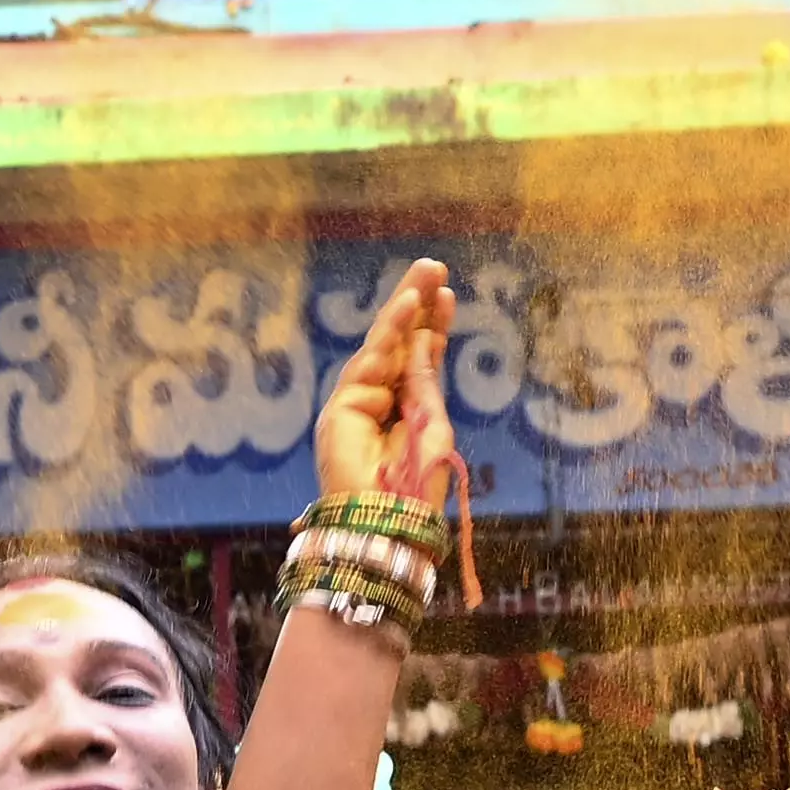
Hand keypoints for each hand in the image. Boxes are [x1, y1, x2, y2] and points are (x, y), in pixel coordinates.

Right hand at [314, 258, 459, 508]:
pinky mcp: (341, 407)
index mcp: (404, 410)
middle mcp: (378, 402)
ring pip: (383, 346)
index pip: (418, 359)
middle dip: (415, 305)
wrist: (388, 524)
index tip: (448, 294)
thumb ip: (424, 383)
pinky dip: (390, 331)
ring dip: (405, 307)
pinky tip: (408, 305)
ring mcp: (357, 402)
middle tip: (433, 265)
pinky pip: (369, 361)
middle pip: (398, 344)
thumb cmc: (415, 486)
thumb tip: (425, 340)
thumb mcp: (431, 424)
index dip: (432, 326)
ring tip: (426, 274)